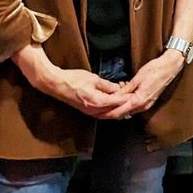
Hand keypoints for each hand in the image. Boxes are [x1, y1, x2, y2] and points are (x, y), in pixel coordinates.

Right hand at [13, 43, 128, 116]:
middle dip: (124, 106)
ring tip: (126, 102)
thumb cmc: (73, 79)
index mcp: (97, 102)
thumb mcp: (94, 79)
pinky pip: (101, 113)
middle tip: (134, 100)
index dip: (127, 98)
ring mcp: (89, 112)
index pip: (117, 102)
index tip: (136, 94)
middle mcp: (93, 110)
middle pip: (114, 112)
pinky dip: (109, 109)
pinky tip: (113, 104)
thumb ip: (107, 85)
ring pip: (108, 114)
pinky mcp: (85, 110)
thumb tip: (118, 89)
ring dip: (117, 109)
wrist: (56, 84)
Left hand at [102, 51, 185, 119]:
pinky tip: (119, 102)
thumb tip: (114, 97)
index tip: (97, 113)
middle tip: (97, 111)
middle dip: (109, 114)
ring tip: (106, 107)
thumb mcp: (136, 78)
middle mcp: (143, 106)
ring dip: (117, 110)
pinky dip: (124, 107)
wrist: (169, 67)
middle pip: (122, 115)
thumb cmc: (154, 70)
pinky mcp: (148, 101)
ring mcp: (146, 105)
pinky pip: (133, 108)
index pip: (118, 112)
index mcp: (138, 100)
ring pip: (128, 112)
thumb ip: (125, 89)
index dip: (106, 114)